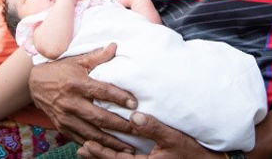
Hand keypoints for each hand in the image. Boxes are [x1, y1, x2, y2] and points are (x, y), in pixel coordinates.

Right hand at [28, 44, 135, 151]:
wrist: (34, 83)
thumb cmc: (60, 69)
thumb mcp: (77, 60)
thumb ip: (97, 56)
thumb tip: (115, 46)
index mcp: (76, 84)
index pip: (102, 91)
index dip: (119, 97)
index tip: (134, 104)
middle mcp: (70, 102)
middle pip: (99, 117)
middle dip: (120, 126)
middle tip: (138, 130)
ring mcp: (65, 117)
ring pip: (92, 133)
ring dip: (111, 142)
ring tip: (128, 149)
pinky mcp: (62, 127)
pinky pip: (81, 140)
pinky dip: (96, 147)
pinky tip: (109, 151)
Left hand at [78, 112, 221, 158]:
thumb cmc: (191, 153)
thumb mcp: (173, 138)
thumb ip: (153, 128)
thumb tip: (134, 116)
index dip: (100, 153)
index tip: (85, 144)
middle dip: (97, 156)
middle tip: (80, 148)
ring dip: (104, 157)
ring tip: (87, 149)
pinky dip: (116, 157)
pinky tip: (112, 150)